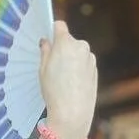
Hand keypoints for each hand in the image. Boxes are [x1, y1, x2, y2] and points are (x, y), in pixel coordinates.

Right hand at [39, 22, 96, 138]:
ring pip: (78, 52)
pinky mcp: (95, 69)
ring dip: (72, 59)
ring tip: (64, 78)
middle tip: (54, 65)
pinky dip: (79, 69)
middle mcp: (81, 46)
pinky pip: (84, 63)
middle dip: (62, 48)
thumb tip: (46, 42)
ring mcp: (90, 58)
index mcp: (66, 43)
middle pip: (69, 41)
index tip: (49, 40)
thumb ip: (45, 51)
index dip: (53, 31)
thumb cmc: (54, 91)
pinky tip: (72, 84)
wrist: (72, 113)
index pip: (60, 25)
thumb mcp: (43, 70)